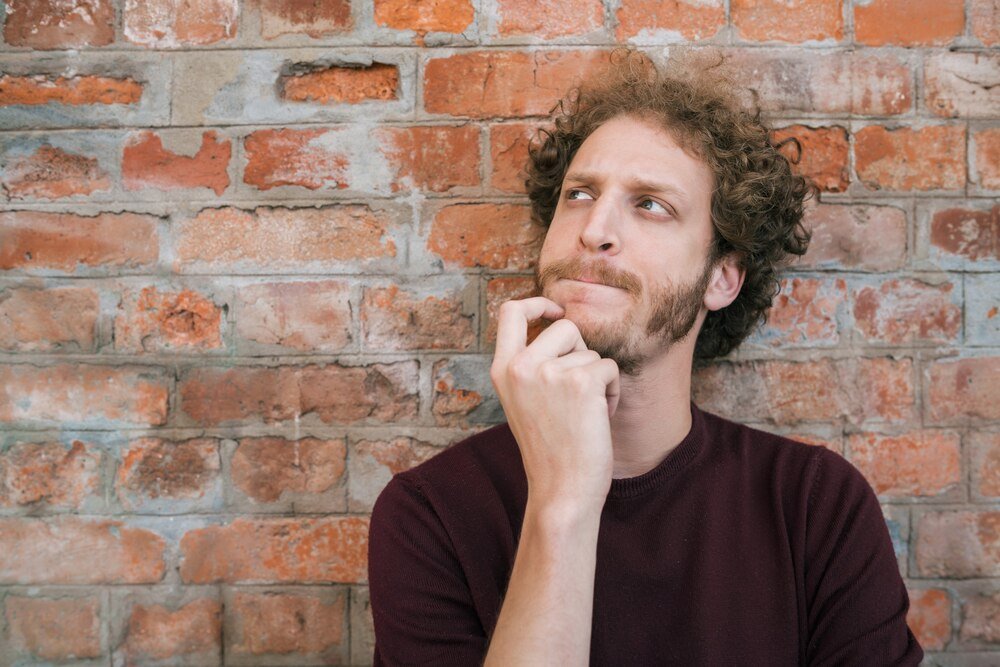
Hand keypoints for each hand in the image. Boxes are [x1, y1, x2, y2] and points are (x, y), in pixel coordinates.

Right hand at [490, 297, 620, 510]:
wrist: (561, 491)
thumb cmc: (550, 450)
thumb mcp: (525, 402)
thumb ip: (532, 366)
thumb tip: (561, 325)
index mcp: (502, 370)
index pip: (511, 312)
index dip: (538, 304)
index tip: (556, 313)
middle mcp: (521, 366)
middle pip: (565, 327)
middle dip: (582, 352)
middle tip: (579, 389)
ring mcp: (549, 372)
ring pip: (591, 352)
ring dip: (598, 378)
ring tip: (586, 413)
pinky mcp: (580, 382)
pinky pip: (609, 368)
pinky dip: (612, 391)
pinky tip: (599, 418)